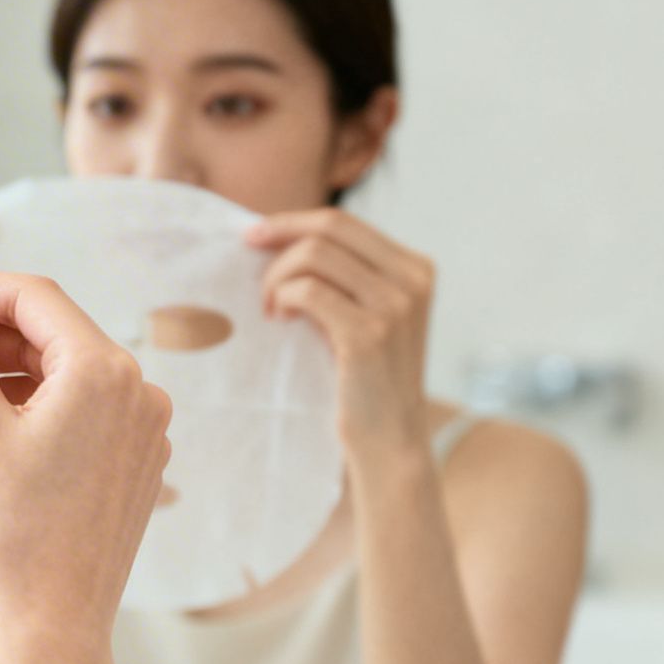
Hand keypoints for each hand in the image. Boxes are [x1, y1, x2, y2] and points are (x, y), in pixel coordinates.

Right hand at [0, 269, 171, 657]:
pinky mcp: (136, 468)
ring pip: (70, 374)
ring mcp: (144, 434)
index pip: (35, 298)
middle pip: (57, 333)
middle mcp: (140, 395)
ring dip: (13, 368)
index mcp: (104, 373)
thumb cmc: (8, 534)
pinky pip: (86, 413)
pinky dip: (39, 404)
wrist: (49, 628)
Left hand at [248, 209, 434, 457]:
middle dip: (279, 238)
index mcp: (415, 268)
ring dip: (278, 277)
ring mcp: (396, 305)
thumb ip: (340, 278)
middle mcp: (412, 280)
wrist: (389, 441)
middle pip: (329, 228)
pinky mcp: (370, 333)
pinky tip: (280, 321)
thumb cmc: (363, 380)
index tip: (254, 235)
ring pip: (315, 255)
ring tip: (271, 309)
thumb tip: (276, 238)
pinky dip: (284, 298)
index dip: (292, 222)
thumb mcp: (361, 316)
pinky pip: (308, 291)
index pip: (344, 223)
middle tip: (248, 263)